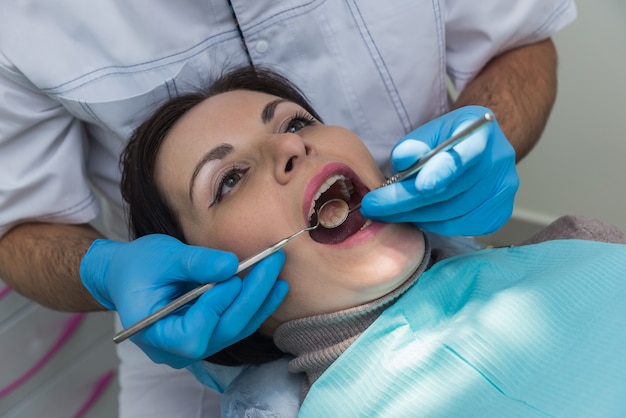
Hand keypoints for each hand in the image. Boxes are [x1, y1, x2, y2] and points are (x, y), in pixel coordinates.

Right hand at [80, 234, 286, 367]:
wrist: (128, 274)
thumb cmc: (137, 265)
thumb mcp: (161, 257)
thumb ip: (195, 262)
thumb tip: (231, 265)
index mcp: (154, 333)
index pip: (192, 333)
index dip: (215, 307)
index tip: (232, 276)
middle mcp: (176, 349)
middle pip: (222, 331)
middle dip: (251, 297)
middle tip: (271, 264)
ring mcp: (195, 344)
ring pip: (235, 329)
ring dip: (260, 301)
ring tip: (278, 273)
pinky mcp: (209, 332)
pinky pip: (236, 322)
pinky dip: (256, 304)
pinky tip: (274, 285)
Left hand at [360, 106, 518, 235]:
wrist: (480, 147)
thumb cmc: (448, 139)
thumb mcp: (428, 132)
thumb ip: (412, 145)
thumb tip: (403, 160)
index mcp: (481, 131)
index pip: (465, 154)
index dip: (444, 172)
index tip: (421, 187)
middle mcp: (499, 160)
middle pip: (451, 191)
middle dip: (406, 202)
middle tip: (374, 207)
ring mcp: (504, 188)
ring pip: (453, 214)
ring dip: (416, 216)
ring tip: (390, 212)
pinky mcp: (500, 212)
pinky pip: (462, 227)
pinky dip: (435, 225)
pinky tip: (418, 217)